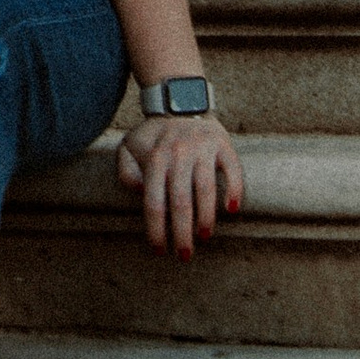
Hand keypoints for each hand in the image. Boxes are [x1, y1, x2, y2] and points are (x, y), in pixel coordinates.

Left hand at [117, 111, 241, 261]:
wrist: (180, 102)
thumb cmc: (154, 136)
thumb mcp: (129, 147)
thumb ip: (126, 171)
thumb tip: (138, 192)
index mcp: (154, 159)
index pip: (154, 202)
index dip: (156, 230)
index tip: (160, 251)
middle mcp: (178, 154)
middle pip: (180, 201)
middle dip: (182, 233)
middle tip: (184, 255)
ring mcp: (202, 148)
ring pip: (205, 188)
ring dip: (206, 217)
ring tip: (204, 236)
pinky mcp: (222, 144)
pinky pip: (232, 169)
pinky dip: (233, 189)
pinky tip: (232, 209)